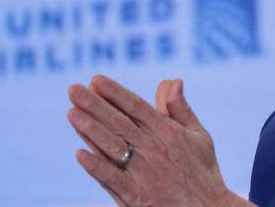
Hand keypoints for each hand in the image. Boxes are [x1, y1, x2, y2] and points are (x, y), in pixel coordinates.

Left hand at [68, 75, 252, 206]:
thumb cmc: (203, 170)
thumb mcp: (199, 135)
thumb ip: (180, 108)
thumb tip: (172, 80)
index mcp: (167, 131)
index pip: (136, 107)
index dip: (115, 92)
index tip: (96, 79)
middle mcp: (153, 149)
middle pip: (119, 122)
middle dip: (94, 104)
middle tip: (73, 89)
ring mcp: (143, 172)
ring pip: (112, 147)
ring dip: (90, 130)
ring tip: (72, 113)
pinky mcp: (136, 195)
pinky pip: (112, 179)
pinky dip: (96, 167)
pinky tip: (79, 154)